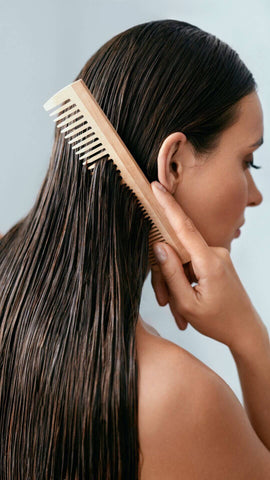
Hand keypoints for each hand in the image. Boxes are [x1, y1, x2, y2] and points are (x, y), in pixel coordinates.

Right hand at [150, 181, 266, 351]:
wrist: (245, 330)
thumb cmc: (218, 322)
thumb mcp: (188, 304)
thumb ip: (171, 273)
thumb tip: (159, 245)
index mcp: (210, 262)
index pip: (184, 227)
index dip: (168, 205)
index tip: (156, 186)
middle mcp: (216, 253)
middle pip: (178, 249)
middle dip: (165, 273)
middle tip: (164, 302)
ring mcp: (218, 256)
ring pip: (184, 258)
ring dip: (175, 281)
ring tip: (179, 310)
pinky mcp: (217, 261)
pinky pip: (192, 263)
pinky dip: (184, 280)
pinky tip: (185, 300)